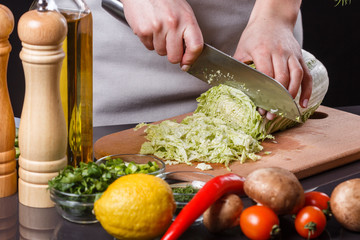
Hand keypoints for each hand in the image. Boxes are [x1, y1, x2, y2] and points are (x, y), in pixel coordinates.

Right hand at [121, 0, 203, 68]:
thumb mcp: (183, 12)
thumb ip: (188, 32)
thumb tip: (188, 53)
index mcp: (187, 19)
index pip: (195, 46)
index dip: (191, 59)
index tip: (187, 63)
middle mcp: (173, 24)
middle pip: (174, 56)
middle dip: (172, 54)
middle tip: (169, 44)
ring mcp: (157, 28)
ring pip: (160, 52)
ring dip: (159, 45)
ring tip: (158, 29)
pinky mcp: (143, 30)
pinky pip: (148, 46)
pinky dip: (149, 40)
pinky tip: (150, 27)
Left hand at [233, 0, 311, 119]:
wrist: (273, 19)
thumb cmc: (255, 35)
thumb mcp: (242, 48)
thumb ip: (238, 66)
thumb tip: (227, 85)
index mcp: (262, 51)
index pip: (266, 75)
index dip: (264, 93)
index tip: (260, 107)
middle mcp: (279, 52)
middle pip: (281, 78)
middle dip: (276, 99)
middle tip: (271, 114)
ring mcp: (291, 54)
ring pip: (296, 76)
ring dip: (291, 95)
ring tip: (285, 110)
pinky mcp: (299, 57)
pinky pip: (306, 74)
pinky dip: (306, 89)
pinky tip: (302, 102)